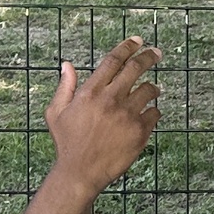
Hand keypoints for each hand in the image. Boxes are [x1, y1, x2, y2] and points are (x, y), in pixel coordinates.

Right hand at [47, 37, 161, 189]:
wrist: (80, 173)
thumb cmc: (67, 143)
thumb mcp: (57, 113)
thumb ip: (65, 87)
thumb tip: (67, 65)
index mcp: (90, 92)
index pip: (113, 60)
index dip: (127, 47)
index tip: (137, 40)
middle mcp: (110, 100)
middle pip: (135, 68)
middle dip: (149, 56)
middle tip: (156, 53)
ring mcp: (127, 115)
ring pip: (149, 90)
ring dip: (153, 87)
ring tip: (153, 90)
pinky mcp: (140, 132)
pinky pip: (155, 113)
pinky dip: (153, 112)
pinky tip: (147, 115)